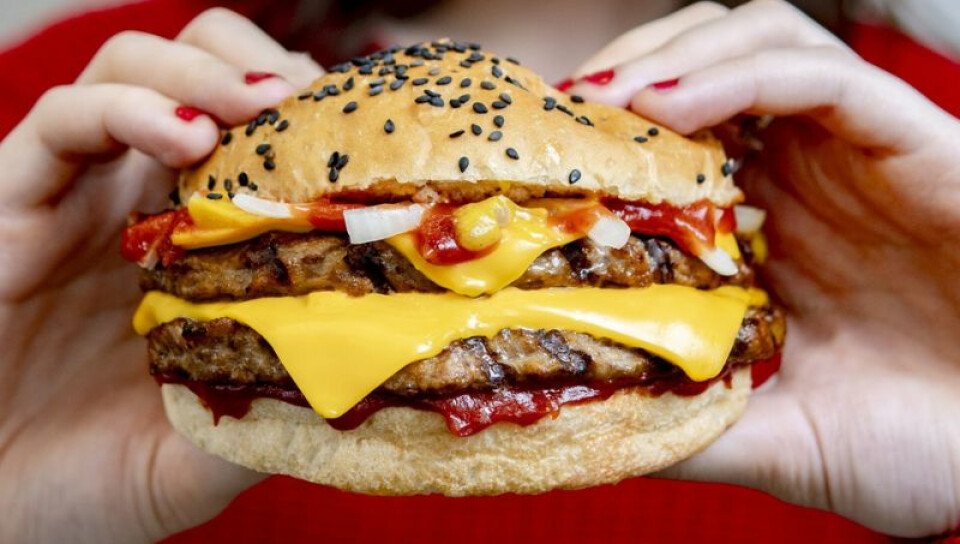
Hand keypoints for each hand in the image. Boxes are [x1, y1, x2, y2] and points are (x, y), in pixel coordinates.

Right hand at [0, 9, 321, 541]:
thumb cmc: (95, 484)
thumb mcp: (212, 450)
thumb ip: (278, 410)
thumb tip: (378, 380)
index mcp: (194, 244)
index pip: (255, 136)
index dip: (305, 114)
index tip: (361, 131)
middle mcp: (136, 204)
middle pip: (197, 73)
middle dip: (253, 66)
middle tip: (305, 102)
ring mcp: (73, 199)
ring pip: (129, 72)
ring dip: (200, 71)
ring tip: (255, 106)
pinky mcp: (8, 208)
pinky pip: (59, 124)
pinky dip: (125, 108)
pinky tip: (184, 134)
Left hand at [568, 0, 959, 536]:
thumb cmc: (910, 448)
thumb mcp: (769, 436)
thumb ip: (683, 419)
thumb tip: (585, 423)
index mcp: (763, 226)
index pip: (672, 138)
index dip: (606, 133)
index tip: (543, 153)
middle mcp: (804, 174)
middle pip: (704, 64)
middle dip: (630, 70)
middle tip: (567, 111)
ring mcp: (856, 153)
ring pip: (761, 43)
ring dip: (674, 55)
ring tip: (609, 100)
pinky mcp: (914, 141)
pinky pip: (826, 78)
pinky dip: (741, 74)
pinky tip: (670, 106)